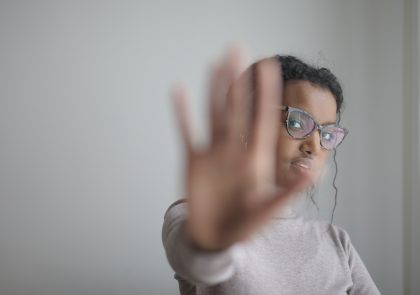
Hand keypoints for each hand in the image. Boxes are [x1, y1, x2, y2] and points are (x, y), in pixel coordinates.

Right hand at [172, 48, 310, 250]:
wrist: (214, 239)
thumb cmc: (243, 226)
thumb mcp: (269, 210)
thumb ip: (288, 191)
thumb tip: (311, 170)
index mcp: (255, 160)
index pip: (261, 119)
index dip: (264, 93)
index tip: (267, 67)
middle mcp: (234, 150)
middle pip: (236, 109)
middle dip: (236, 80)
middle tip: (237, 50)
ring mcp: (213, 153)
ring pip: (213, 114)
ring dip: (213, 89)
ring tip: (214, 63)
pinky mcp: (193, 160)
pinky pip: (186, 131)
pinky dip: (182, 113)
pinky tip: (178, 92)